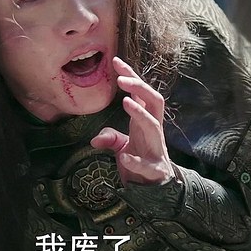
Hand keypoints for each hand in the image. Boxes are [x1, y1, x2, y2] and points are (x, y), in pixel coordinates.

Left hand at [90, 56, 175, 184]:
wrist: (156, 190)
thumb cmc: (141, 162)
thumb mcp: (123, 147)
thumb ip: (110, 137)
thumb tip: (94, 137)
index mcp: (145, 122)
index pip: (141, 94)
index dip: (131, 76)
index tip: (116, 61)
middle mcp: (153, 131)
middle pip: (154, 101)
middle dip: (140, 88)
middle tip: (122, 79)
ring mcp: (156, 149)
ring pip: (154, 126)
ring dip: (140, 114)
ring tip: (125, 103)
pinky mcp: (155, 170)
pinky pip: (147, 164)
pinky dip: (135, 161)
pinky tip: (124, 157)